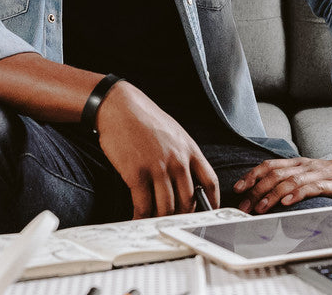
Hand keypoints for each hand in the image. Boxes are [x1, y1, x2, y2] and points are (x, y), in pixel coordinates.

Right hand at [94, 81, 219, 218]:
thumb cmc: (145, 119)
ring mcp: (158, 168)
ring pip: (167, 208)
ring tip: (155, 224)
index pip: (210, 182)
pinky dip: (141, 217)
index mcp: (190, 149)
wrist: (120, 107)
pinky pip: (143, 205)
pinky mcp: (137, 174)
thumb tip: (189, 179)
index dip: (212, 202)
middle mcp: (177, 160)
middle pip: (188, 201)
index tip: (208, 213)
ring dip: (161, 220)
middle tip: (175, 223)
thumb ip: (184, 154)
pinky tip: (137, 219)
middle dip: (183, 216)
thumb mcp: (174, 132)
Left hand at [233, 157, 331, 212]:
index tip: (237, 188)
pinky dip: (296, 194)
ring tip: (260, 207)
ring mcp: (318, 173)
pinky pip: (311, 187)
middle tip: (244, 205)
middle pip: (275, 174)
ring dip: (272, 194)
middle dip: (256, 189)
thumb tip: (266, 197)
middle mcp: (305, 166)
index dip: (252, 175)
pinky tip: (286, 202)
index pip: (269, 166)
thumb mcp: (309, 177)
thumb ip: (291, 183)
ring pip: (289, 181)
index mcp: (297, 164)